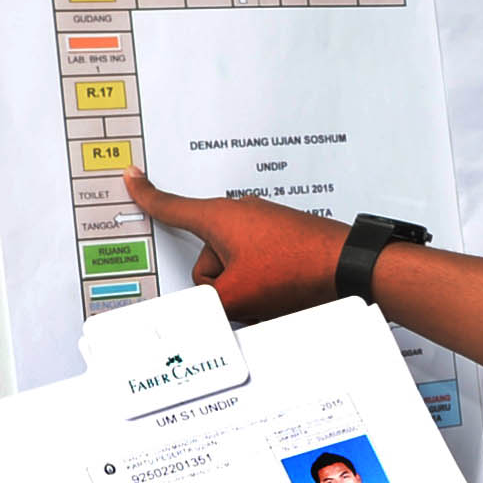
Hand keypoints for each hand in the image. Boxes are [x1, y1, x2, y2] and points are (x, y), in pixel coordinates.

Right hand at [123, 170, 351, 320]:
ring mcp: (265, 228)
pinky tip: (288, 296)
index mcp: (221, 218)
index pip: (172, 207)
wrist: (350, 267)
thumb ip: (204, 301)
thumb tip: (198, 306)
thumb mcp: (236, 295)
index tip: (132, 176)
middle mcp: (241, 216)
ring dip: (248, 292)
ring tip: (277, 296)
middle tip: (251, 294)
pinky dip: (268, 288)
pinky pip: (261, 271)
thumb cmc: (297, 270)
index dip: (147, 196)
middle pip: (209, 263)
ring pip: (236, 272)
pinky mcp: (285, 242)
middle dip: (223, 289)